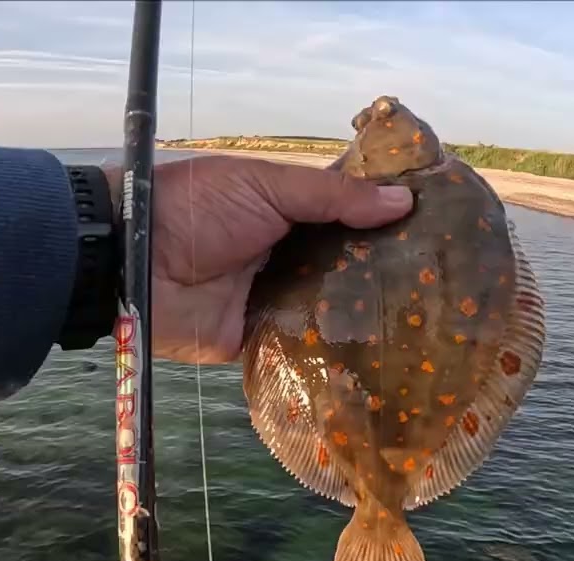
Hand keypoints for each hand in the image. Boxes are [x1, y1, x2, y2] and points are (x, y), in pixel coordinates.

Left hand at [105, 155, 412, 363]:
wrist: (129, 261)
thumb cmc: (194, 208)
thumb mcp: (266, 187)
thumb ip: (332, 197)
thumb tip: (403, 199)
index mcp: (288, 213)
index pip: (349, 217)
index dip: (389, 221)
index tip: (440, 230)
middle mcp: (287, 257)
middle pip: (346, 267)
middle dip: (387, 275)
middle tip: (443, 285)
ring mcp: (274, 301)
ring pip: (330, 310)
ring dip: (366, 317)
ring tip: (428, 325)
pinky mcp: (257, 341)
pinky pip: (300, 349)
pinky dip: (330, 353)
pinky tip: (380, 360)